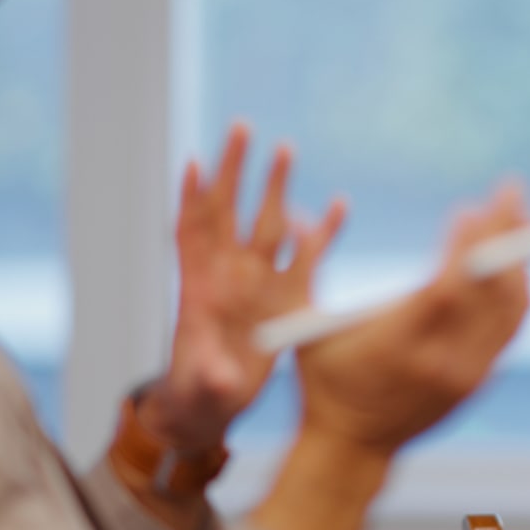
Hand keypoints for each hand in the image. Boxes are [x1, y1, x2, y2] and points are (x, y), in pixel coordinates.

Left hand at [142, 124, 345, 453]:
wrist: (214, 402)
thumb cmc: (198, 392)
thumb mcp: (202, 389)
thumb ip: (210, 379)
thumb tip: (221, 377)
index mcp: (199, 289)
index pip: (192, 232)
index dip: (192, 199)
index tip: (195, 163)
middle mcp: (228, 276)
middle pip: (230, 211)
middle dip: (235, 170)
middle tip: (242, 128)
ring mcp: (258, 282)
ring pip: (267, 223)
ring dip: (275, 187)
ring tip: (285, 148)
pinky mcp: (286, 297)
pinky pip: (306, 256)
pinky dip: (320, 232)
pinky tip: (338, 206)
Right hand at [294, 184, 529, 456]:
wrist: (352, 448)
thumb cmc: (322, 381)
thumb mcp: (304, 327)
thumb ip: (306, 271)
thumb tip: (298, 215)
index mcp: (398, 345)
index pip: (449, 288)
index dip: (467, 245)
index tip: (470, 207)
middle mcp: (441, 361)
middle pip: (491, 290)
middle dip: (505, 234)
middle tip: (511, 190)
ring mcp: (466, 374)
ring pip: (512, 307)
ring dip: (520, 257)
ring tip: (520, 214)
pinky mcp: (479, 380)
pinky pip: (511, 326)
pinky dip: (518, 287)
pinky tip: (515, 257)